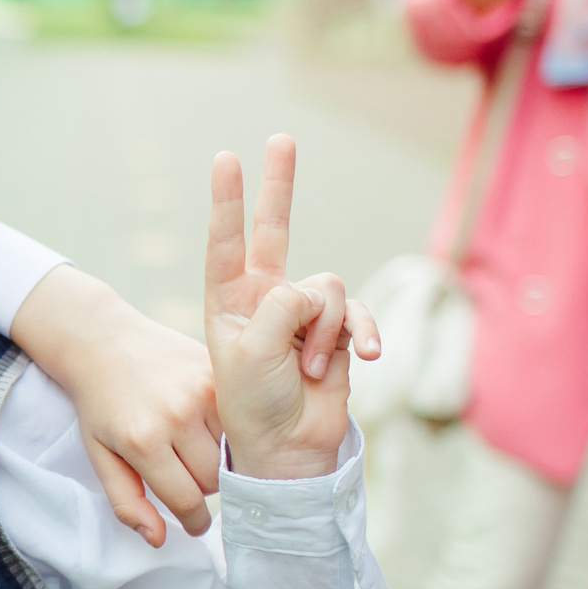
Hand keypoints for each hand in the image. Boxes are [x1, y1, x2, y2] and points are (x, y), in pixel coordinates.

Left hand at [10, 264, 220, 544]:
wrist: (104, 341)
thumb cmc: (100, 405)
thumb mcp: (100, 455)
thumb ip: (127, 502)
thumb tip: (158, 540)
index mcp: (143, 441)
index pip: (187, 500)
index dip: (193, 521)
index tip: (195, 524)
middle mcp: (176, 415)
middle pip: (214, 480)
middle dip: (203, 488)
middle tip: (186, 475)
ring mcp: (202, 390)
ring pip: (231, 452)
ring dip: (217, 457)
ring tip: (194, 445)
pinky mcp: (217, 372)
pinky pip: (239, 419)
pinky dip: (227, 428)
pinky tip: (206, 421)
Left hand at [204, 136, 378, 479]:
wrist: (288, 449)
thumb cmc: (254, 403)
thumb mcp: (251, 350)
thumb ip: (280, 305)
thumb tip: (316, 292)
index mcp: (228, 301)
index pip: (226, 241)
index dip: (227, 200)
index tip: (224, 158)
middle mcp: (264, 299)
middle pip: (274, 230)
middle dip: (278, 185)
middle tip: (282, 139)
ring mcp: (302, 314)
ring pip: (328, 286)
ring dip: (323, 329)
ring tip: (306, 369)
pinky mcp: (336, 333)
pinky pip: (357, 314)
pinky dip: (360, 333)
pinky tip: (362, 359)